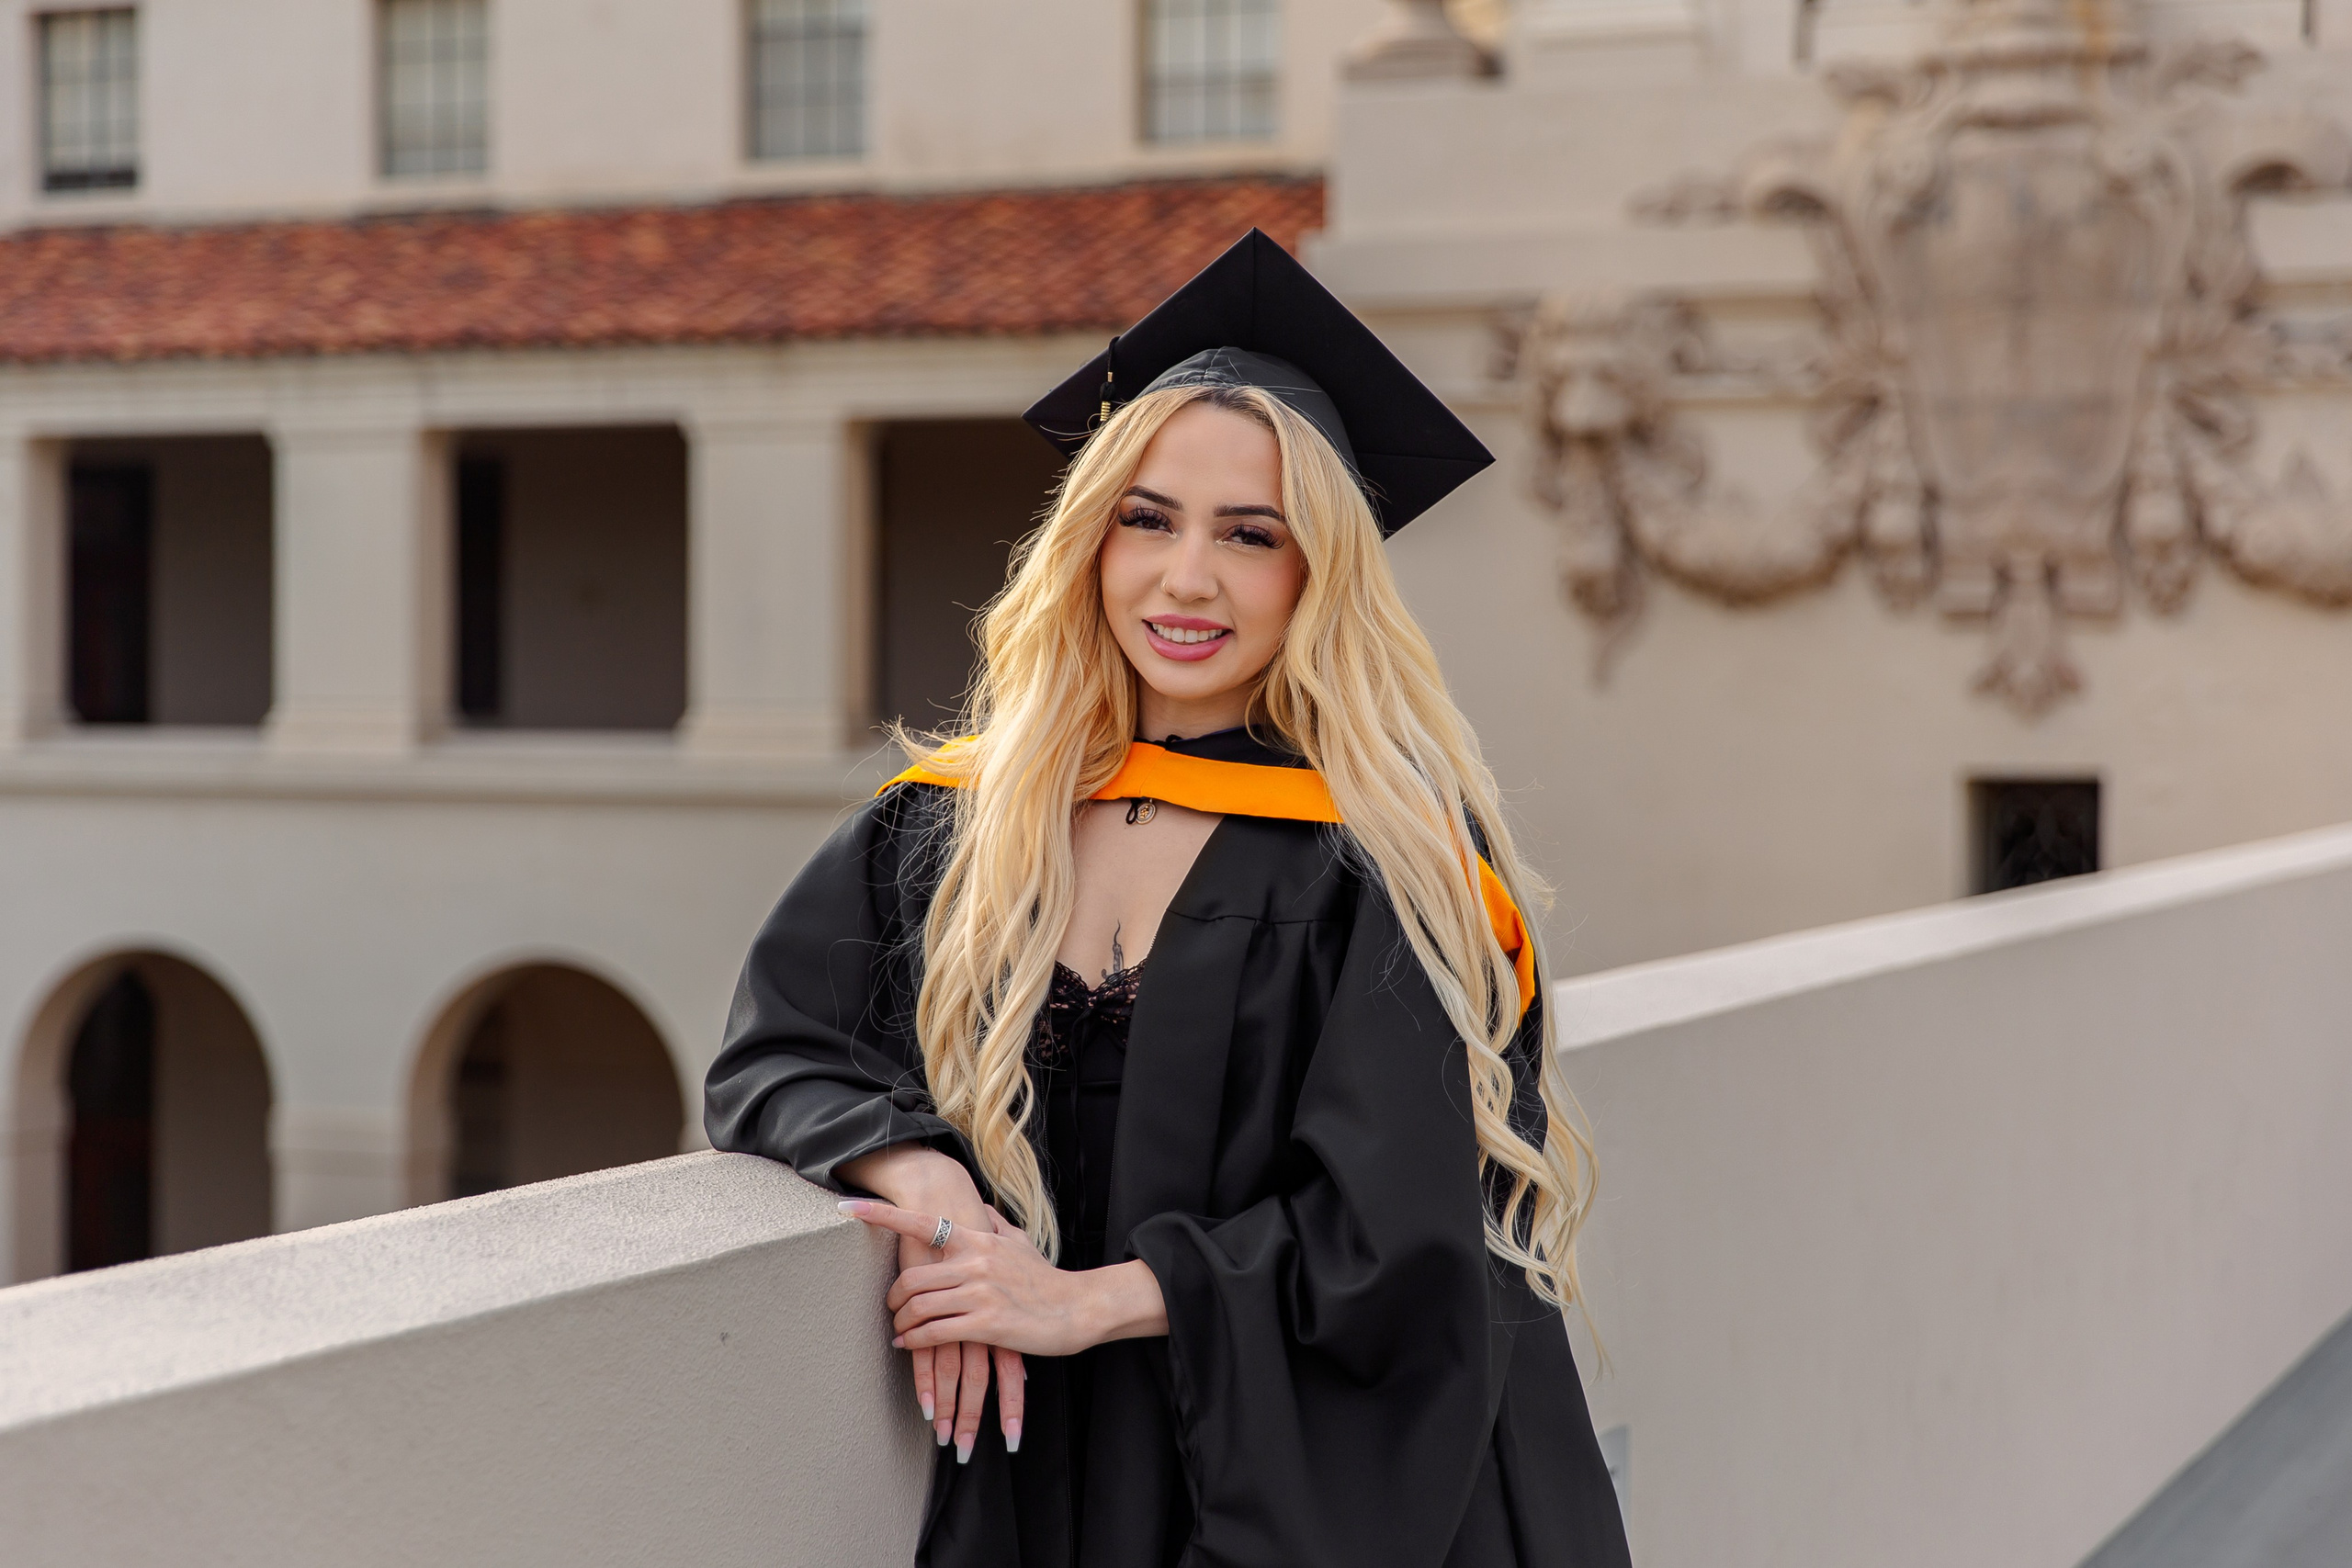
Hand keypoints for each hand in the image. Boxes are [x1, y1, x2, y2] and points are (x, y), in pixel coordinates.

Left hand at [839, 1200, 1168, 1358]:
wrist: (1078, 1307)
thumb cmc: (1046, 1278)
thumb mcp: (1020, 1242)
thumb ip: (994, 1223)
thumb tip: (978, 1204)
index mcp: (978, 1238)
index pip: (920, 1221)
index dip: (880, 1214)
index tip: (847, 1207)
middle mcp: (974, 1260)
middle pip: (911, 1275)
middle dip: (892, 1296)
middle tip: (890, 1308)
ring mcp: (979, 1292)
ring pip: (918, 1305)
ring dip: (901, 1322)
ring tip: (900, 1330)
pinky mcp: (985, 1323)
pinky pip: (934, 1332)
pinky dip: (915, 1340)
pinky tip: (910, 1344)